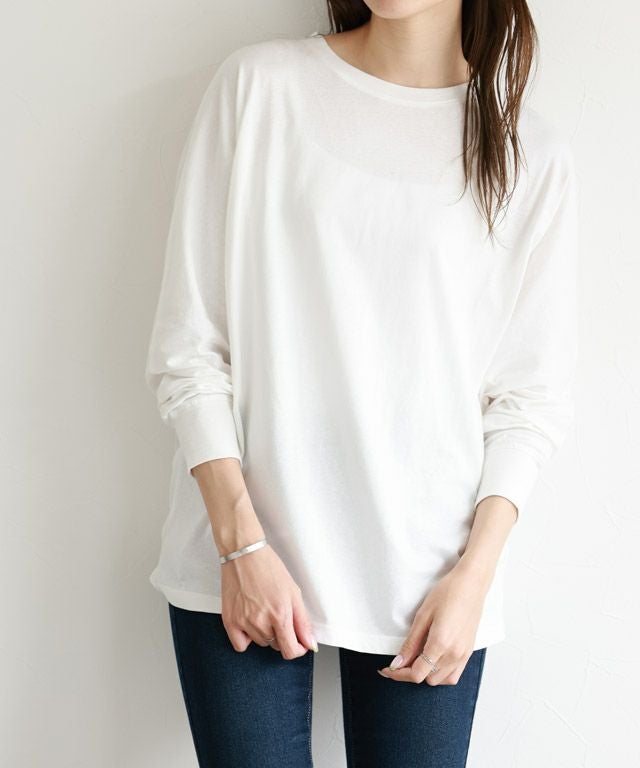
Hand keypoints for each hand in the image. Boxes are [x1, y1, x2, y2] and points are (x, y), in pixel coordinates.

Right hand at [220, 543, 317, 659]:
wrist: (244, 554)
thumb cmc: (269, 568)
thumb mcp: (294, 592)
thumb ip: (303, 622)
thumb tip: (310, 644)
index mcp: (280, 614)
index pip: (290, 650)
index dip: (298, 649)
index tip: (298, 643)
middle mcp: (261, 621)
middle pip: (275, 645)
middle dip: (280, 634)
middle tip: (276, 613)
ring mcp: (244, 622)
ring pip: (260, 643)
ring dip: (264, 633)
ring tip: (262, 610)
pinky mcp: (229, 620)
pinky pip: (240, 645)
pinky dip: (246, 638)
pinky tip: (249, 622)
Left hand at [377, 557, 493, 685]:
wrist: (471, 585)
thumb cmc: (447, 593)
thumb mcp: (423, 615)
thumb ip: (411, 643)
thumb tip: (398, 663)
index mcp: (440, 644)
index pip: (416, 673)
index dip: (399, 674)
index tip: (387, 669)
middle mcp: (454, 654)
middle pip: (427, 679)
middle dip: (411, 672)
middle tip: (401, 658)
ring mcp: (463, 655)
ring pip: (441, 680)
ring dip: (427, 674)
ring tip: (417, 657)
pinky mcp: (469, 652)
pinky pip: (453, 675)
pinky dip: (441, 674)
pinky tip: (433, 660)